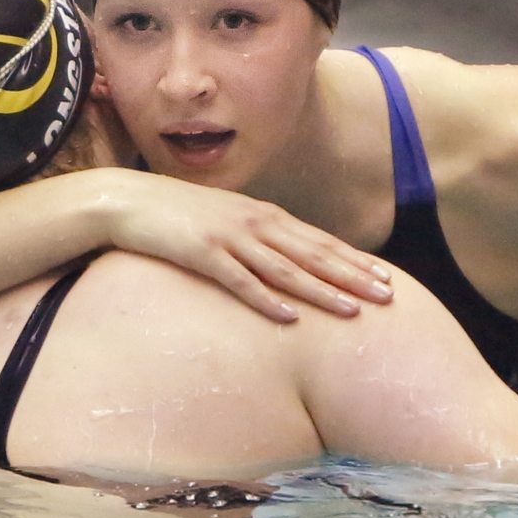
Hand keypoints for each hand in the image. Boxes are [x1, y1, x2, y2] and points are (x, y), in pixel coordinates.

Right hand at [99, 171, 392, 322]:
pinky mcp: (202, 254)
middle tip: (388, 296)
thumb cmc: (178, 212)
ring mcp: (228, 238)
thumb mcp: (224, 218)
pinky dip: (266, 299)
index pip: (318, 240)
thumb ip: (254, 235)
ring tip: (353, 311)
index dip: (353, 260)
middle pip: (312, 254)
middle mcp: (253, 223)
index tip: (385, 277)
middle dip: (353, 276)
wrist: (129, 199)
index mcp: (261, 214)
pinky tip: (289, 318)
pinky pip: (240, 281)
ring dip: (321, 291)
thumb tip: (283, 259)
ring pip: (285, 269)